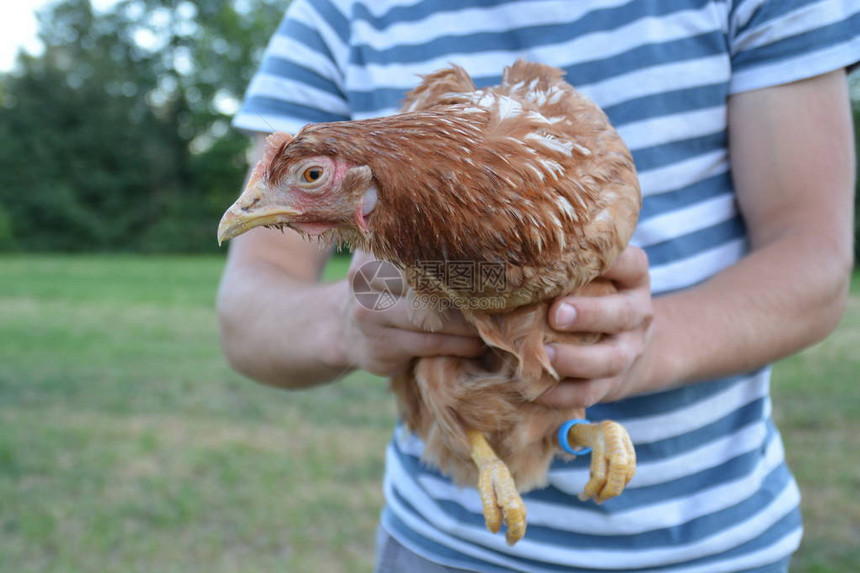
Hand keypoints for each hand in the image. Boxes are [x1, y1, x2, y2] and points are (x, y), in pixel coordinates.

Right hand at [339, 251, 482, 375]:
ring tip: (492, 323)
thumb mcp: (387, 261)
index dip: (456, 255)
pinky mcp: (381, 346)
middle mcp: (365, 278)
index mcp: (372, 249)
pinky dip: (458, 345)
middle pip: (428, 281)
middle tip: (500, 294)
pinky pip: (430, 344)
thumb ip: (416, 250)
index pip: (419, 247)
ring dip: (468, 323)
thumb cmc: (382, 289)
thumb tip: (480, 239)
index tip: (491, 261)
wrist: (341, 330)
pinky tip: (475, 344)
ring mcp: (370, 314)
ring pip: (432, 316)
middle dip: (466, 290)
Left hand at [540, 246, 653, 408]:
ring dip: (576, 359)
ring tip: (544, 356)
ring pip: (611, 358)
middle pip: (623, 313)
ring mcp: (629, 349)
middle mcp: (637, 312)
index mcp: (633, 278)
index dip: (608, 261)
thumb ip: (566, 266)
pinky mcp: (614, 382)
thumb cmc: (592, 296)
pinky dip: (564, 394)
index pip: (631, 263)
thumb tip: (503, 258)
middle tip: (556, 314)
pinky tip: (538, 391)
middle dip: (590, 314)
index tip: (574, 258)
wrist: (625, 345)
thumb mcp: (593, 275)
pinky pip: (592, 390)